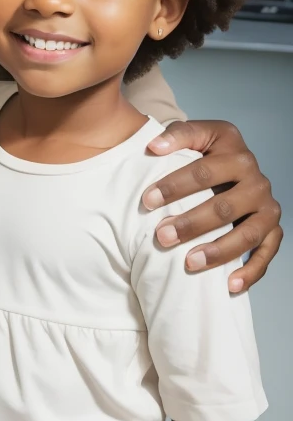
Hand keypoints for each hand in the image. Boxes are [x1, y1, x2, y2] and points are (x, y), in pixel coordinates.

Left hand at [145, 120, 282, 290]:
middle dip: (192, 224)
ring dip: (219, 251)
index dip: (174, 186)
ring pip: (247, 234)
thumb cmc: (204, 150)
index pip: (203, 171)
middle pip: (224, 206)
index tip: (147, 201)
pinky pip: (267, 253)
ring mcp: (268, 206)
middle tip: (162, 236)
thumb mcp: (194, 135)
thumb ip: (175, 135)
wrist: (232, 162)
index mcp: (236, 151)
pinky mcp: (274, 228)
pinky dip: (251, 272)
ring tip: (189, 262)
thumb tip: (153, 147)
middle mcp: (257, 179)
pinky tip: (229, 285)